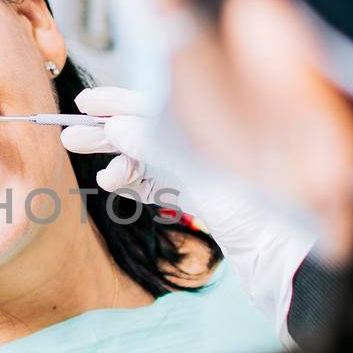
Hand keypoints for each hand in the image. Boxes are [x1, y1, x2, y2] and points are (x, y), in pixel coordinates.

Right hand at [63, 86, 313, 343]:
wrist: (282, 251)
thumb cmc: (256, 204)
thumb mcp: (199, 169)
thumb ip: (155, 145)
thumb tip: (116, 125)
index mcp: (205, 122)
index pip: (153, 102)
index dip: (117, 101)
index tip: (85, 104)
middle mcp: (200, 140)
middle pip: (145, 128)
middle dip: (107, 133)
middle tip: (70, 138)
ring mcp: (197, 167)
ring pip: (146, 157)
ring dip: (117, 161)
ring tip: (97, 172)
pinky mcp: (195, 196)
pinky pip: (154, 183)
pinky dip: (132, 183)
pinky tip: (115, 184)